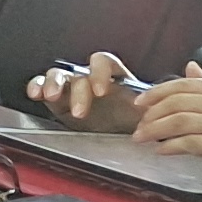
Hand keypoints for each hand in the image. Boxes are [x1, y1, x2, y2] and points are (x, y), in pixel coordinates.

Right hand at [25, 50, 150, 128]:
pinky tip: (36, 94)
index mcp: (112, 76)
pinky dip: (37, 86)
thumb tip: (165, 96)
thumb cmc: (136, 121)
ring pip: (58, 75)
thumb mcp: (148, 111)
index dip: (100, 73)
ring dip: (54, 84)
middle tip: (81, 111)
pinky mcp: (57, 100)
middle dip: (78, 90)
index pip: (103, 61)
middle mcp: (90, 78)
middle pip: (79, 72)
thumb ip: (153, 101)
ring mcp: (71, 88)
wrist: (123, 139)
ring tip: (53, 97)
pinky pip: (41, 86)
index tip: (101, 91)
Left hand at [131, 70, 201, 182]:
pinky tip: (162, 151)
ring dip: (156, 130)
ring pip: (181, 123)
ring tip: (143, 137)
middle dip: (152, 114)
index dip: (158, 92)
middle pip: (179, 104)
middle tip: (138, 124)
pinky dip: (172, 147)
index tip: (140, 102)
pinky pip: (193, 144)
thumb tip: (189, 67)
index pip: (185, 86)